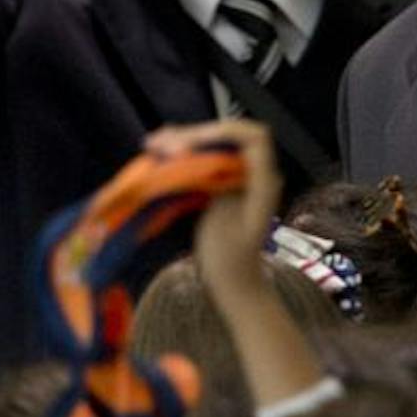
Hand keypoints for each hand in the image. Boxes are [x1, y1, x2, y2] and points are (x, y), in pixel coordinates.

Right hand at [143, 119, 280, 310]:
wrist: (235, 286)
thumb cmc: (232, 264)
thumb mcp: (226, 228)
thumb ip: (222, 189)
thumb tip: (204, 158)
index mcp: (263, 181)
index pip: (251, 136)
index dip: (220, 131)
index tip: (187, 144)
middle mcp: (254, 173)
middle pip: (226, 137)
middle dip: (192, 135)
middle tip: (159, 144)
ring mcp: (237, 178)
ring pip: (212, 145)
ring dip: (183, 141)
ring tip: (153, 145)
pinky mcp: (221, 185)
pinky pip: (204, 160)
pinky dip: (182, 155)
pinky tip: (160, 154)